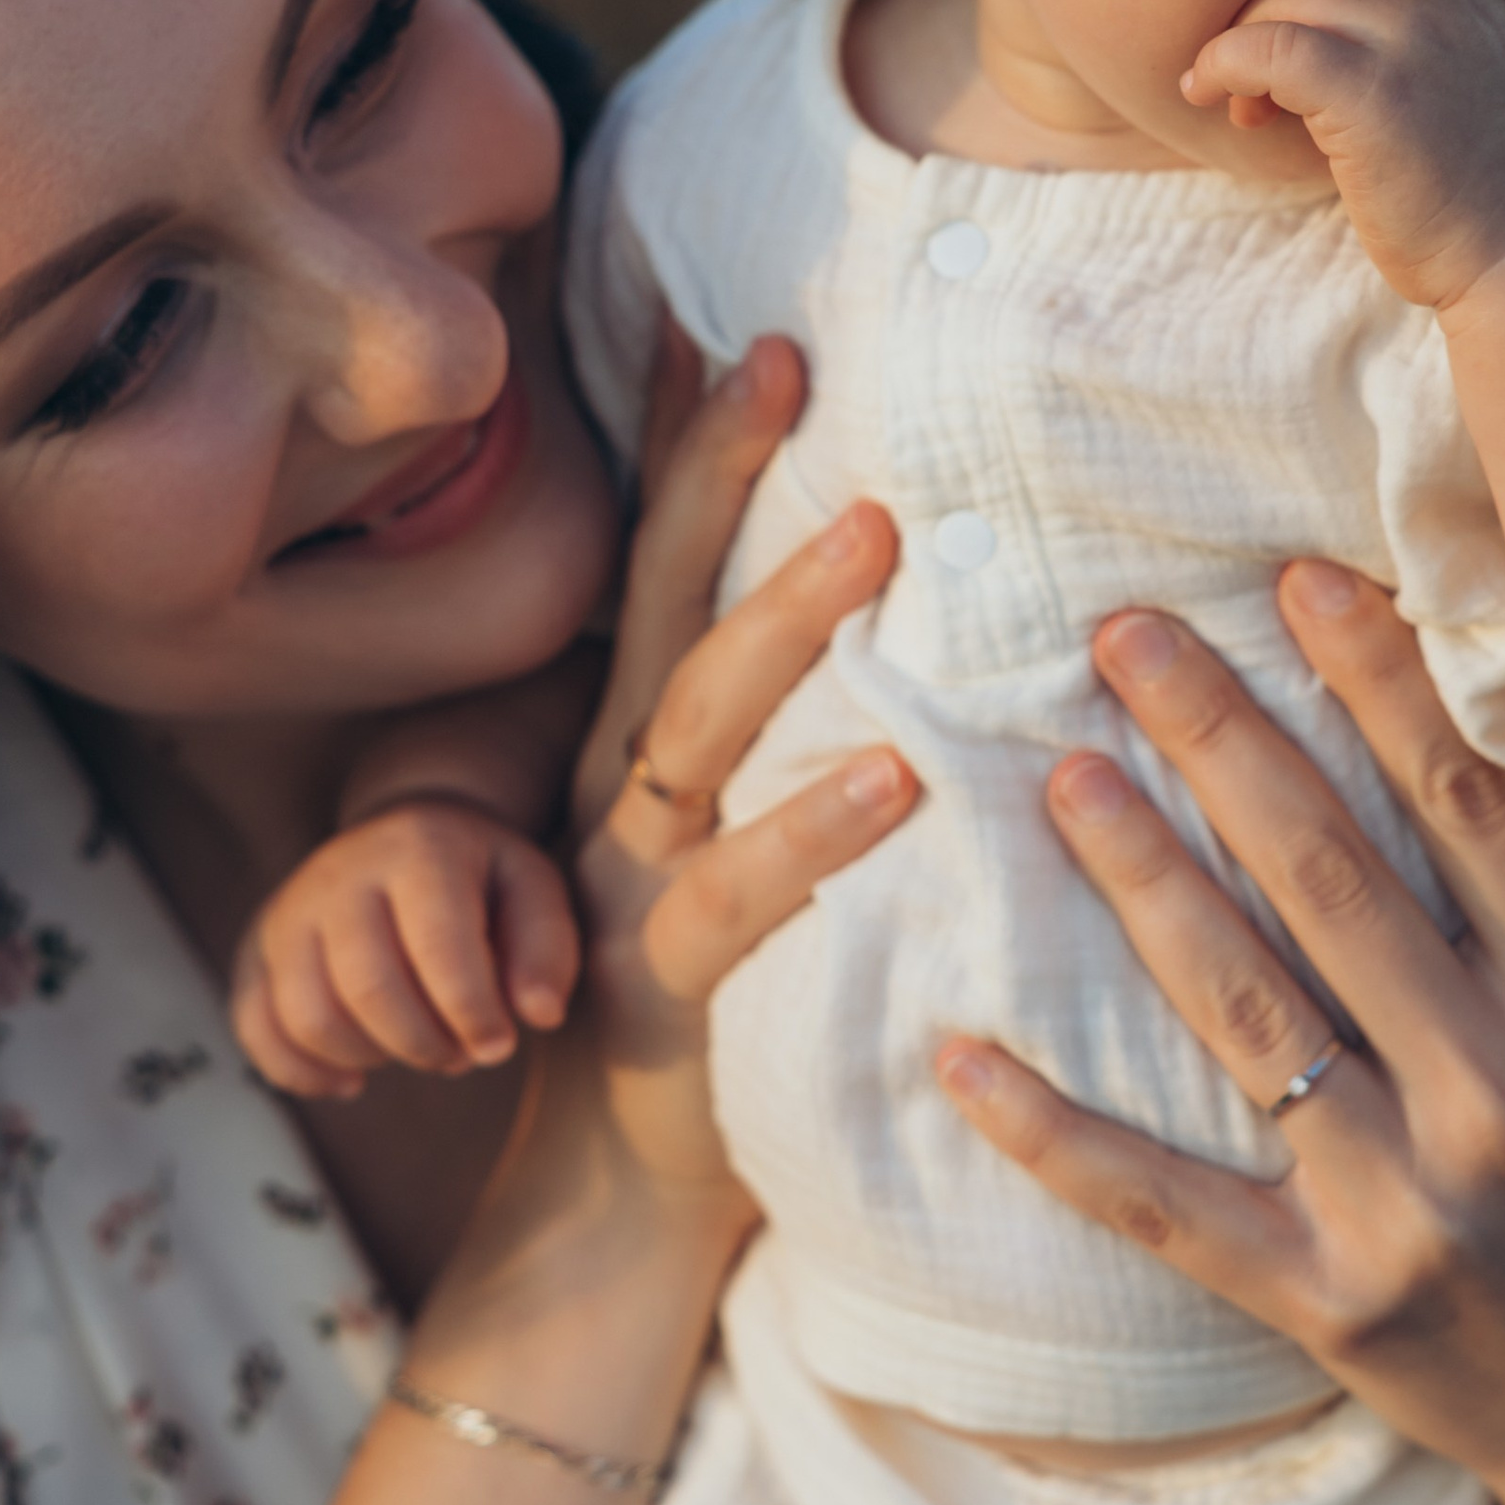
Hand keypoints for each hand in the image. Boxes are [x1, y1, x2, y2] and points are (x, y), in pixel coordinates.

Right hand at [232, 802, 579, 1098]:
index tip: (499, 1045)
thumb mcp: (532, 889)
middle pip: (369, 988)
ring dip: (372, 1057)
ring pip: (310, 1016)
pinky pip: (256, 1028)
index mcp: (418, 849)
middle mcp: (340, 873)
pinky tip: (351, 1079)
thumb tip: (538, 1014)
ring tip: (415, 1047)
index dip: (471, 1011)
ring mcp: (289, 911)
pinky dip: (302, 1071)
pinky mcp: (258, 948)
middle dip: (425, 1044)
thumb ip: (547, 948)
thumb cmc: (478, 877)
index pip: (436, 944)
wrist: (405, 833)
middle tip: (461, 1053)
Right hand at [563, 327, 914, 1202]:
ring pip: (695, 727)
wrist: (612, 1187)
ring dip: (781, 621)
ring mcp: (622, 880)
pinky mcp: (654, 983)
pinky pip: (730, 897)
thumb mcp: (724, 841)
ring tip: (874, 535)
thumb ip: (775, 740)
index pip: (654, 565)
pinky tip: (892, 777)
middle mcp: (613, 790)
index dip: (679, 446)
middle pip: (658, 604)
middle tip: (781, 357)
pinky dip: (808, 833)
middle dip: (710, 476)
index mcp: (635, 749)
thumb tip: (882, 612)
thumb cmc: (701, 995)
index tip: (724, 316)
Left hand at [936, 564, 1504, 1504]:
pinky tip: (962, 1057)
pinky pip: (1165, 1204)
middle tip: (1124, 632)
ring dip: (1142, 881)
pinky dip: (1054, 1135)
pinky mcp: (1329, 1301)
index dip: (1379, 682)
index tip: (1293, 580)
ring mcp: (1412, 1203)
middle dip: (1224, 739)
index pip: (1471, 807)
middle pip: (1334, 878)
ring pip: (1245, 1011)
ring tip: (1061, 774)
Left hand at [1183, 0, 1504, 313]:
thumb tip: (1298, 27)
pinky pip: (1269, 46)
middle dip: (1260, 22)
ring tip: (1241, 111)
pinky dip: (1222, 63)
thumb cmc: (1471, 186)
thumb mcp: (1449, 83)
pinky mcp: (1372, 90)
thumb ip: (1397, 41)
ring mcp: (1410, 36)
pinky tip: (1207, 94)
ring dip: (1236, 46)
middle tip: (1248, 97)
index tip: (1284, 60)